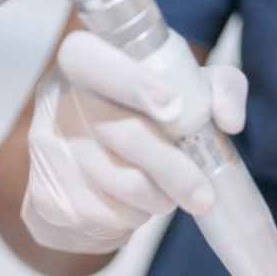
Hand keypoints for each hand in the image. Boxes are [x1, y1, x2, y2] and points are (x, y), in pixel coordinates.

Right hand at [21, 31, 247, 254]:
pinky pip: (107, 213)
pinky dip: (134, 216)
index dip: (132, 82)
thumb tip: (230, 121)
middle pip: (118, 131)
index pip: (90, 59)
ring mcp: (47, 149)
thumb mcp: (186, 93)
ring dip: (158, 197)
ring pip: (118, 180)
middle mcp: (58, 100)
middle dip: (170, 167)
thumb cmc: (147, 125)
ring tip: (166, 194)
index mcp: (86, 63)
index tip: (174, 108)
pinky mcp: (46, 196)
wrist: (87, 181)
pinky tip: (134, 205)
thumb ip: (218, 90)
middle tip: (202, 195)